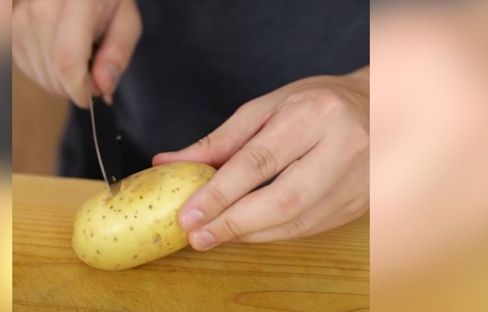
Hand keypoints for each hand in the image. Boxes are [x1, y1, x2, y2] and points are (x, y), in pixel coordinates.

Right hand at [12, 0, 141, 106]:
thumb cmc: (107, 0)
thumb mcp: (126, 22)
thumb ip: (117, 54)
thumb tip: (102, 88)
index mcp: (77, 2)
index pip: (67, 61)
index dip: (79, 90)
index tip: (91, 98)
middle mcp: (42, 8)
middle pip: (54, 72)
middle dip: (75, 87)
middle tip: (94, 74)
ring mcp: (23, 17)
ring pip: (40, 74)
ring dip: (62, 81)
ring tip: (79, 59)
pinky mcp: (13, 27)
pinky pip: (28, 68)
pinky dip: (47, 73)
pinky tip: (61, 58)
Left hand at [154, 67, 369, 249]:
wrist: (380, 106)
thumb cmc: (316, 102)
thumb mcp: (267, 107)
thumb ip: (220, 140)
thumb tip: (169, 163)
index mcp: (315, 115)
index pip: (259, 161)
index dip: (220, 193)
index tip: (188, 214)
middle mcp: (342, 149)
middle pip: (282, 201)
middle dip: (233, 224)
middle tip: (196, 235)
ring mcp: (357, 181)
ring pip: (296, 222)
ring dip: (249, 234)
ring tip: (214, 235)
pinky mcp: (359, 204)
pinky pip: (308, 228)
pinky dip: (271, 234)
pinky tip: (246, 232)